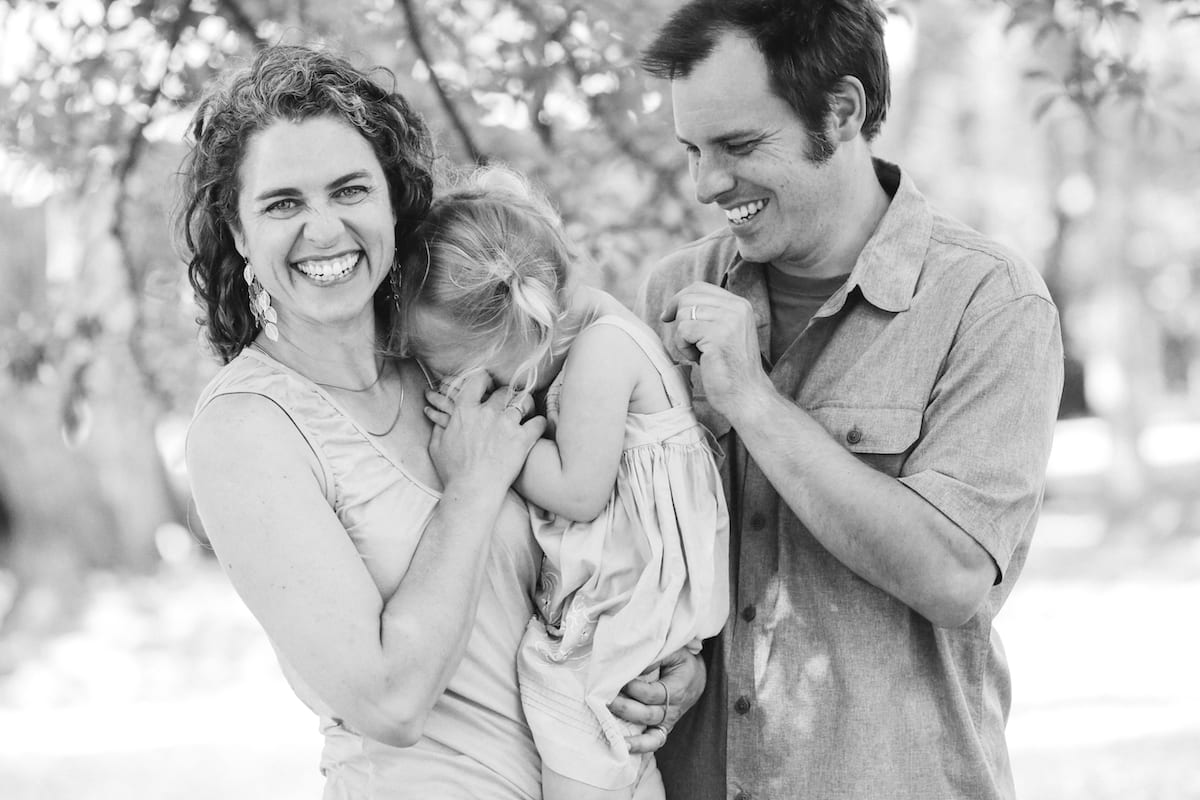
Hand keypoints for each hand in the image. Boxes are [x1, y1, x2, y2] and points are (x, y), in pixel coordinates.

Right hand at [424, 370, 544, 486]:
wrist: (471, 491)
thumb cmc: (453, 472)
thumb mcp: (437, 446)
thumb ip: (439, 427)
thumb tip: (437, 416)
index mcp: (465, 411)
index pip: (478, 380)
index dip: (485, 380)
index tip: (488, 385)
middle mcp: (486, 413)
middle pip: (504, 391)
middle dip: (507, 395)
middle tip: (509, 403)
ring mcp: (506, 425)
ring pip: (524, 402)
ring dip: (526, 406)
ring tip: (527, 412)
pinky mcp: (522, 440)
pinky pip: (539, 422)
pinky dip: (540, 423)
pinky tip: (537, 427)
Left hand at [609, 647, 705, 754]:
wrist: (697, 677)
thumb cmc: (682, 662)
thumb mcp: (673, 652)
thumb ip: (655, 658)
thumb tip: (634, 666)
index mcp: (677, 690)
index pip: (651, 694)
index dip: (634, 689)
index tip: (619, 680)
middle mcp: (673, 710)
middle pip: (647, 714)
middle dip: (624, 708)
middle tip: (605, 700)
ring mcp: (668, 722)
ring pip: (650, 734)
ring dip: (628, 730)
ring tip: (608, 726)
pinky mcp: (662, 728)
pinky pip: (653, 742)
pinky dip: (640, 747)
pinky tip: (623, 747)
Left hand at [661, 282, 767, 419]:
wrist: (746, 395)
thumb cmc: (730, 369)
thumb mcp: (724, 333)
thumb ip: (710, 314)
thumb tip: (676, 303)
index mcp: (740, 305)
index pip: (700, 287)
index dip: (679, 299)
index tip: (668, 316)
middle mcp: (737, 308)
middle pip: (688, 298)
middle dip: (678, 320)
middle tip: (687, 343)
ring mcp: (729, 321)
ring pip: (684, 314)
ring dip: (683, 337)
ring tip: (699, 354)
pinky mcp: (717, 336)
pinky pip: (683, 331)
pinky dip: (683, 347)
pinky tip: (698, 360)